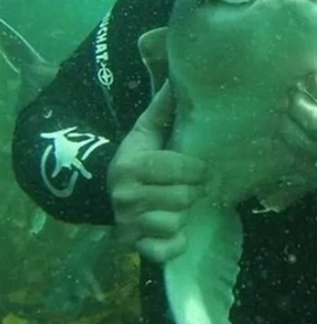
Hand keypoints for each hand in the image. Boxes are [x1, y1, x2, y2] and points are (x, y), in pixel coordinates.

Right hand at [107, 81, 207, 262]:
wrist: (105, 191)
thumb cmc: (137, 157)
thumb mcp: (146, 130)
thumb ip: (164, 107)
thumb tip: (178, 73)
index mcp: (131, 166)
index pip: (176, 169)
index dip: (197, 169)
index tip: (204, 168)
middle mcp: (125, 197)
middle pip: (182, 198)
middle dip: (195, 190)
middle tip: (197, 185)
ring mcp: (127, 225)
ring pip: (175, 223)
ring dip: (184, 214)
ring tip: (181, 204)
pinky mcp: (133, 247)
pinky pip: (167, 250)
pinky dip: (176, 242)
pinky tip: (176, 229)